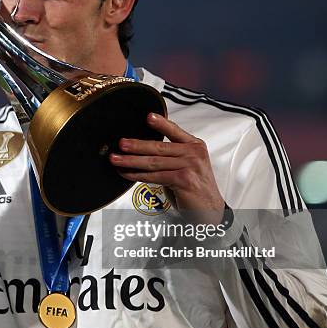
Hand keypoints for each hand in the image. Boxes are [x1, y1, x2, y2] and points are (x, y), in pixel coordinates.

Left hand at [109, 113, 224, 223]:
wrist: (209, 210)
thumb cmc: (195, 188)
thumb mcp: (187, 165)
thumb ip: (171, 155)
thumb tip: (143, 149)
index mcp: (195, 145)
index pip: (175, 131)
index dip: (161, 123)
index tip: (148, 117)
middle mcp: (194, 153)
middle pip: (159, 147)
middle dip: (136, 145)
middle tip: (121, 144)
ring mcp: (190, 166)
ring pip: (154, 162)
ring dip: (132, 161)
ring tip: (117, 159)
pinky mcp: (183, 179)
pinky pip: (154, 176)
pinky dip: (137, 176)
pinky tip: (127, 174)